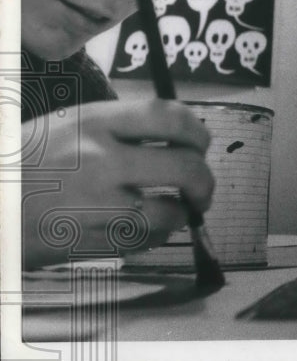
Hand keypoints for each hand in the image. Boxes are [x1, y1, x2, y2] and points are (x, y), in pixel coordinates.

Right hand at [21, 99, 213, 267]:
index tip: (201, 142)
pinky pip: (142, 242)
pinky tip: (146, 226)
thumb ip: (122, 129)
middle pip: (185, 168)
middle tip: (201, 187)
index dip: (198, 131)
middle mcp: (100, 160)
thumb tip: (179, 139)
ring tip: (177, 209)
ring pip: (170, 213)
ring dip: (182, 214)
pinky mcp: (88, 241)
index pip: (170, 118)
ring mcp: (95, 204)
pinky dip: (155, 236)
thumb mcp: (71, 125)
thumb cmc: (28, 160)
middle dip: (204, 180)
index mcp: (95, 123)